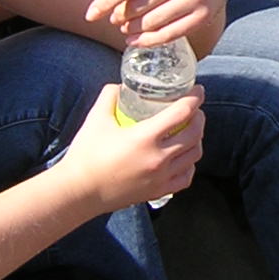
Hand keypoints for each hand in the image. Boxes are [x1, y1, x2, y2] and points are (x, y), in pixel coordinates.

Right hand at [55, 84, 204, 209]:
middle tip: (193, 109)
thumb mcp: (96, 119)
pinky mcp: (158, 191)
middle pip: (195, 133)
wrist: (79, 193)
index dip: (195, 98)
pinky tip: (183, 157)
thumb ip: (109, 96)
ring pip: (194, 155)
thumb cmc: (86, 156)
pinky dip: (190, 164)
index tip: (198, 90)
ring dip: (197, 139)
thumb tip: (120, 86)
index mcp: (145, 137)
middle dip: (199, 117)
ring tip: (190, 131)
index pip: (182, 113)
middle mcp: (159, 158)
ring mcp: (161, 177)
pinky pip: (186, 177)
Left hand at [80, 0, 224, 43]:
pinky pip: (170, 34)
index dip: (107, 0)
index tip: (90, 15)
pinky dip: (148, 41)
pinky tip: (136, 40)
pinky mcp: (203, 15)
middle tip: (116, 20)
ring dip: (133, 30)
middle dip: (121, 16)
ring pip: (154, 22)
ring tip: (126, 28)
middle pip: (140, 5)